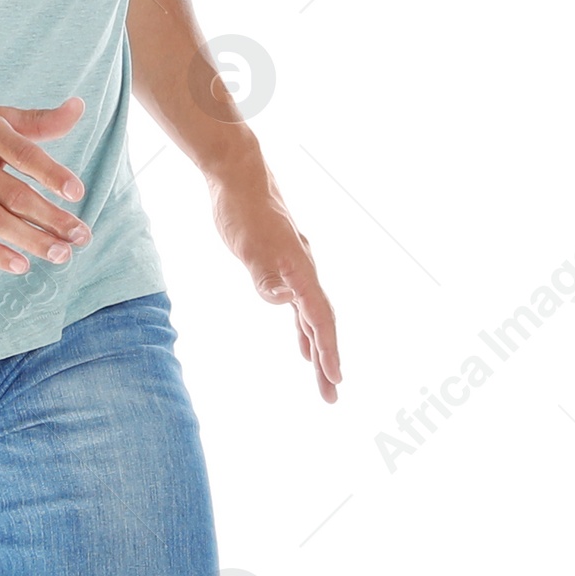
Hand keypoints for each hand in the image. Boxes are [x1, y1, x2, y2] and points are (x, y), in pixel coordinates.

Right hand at [0, 97, 89, 271]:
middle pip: (15, 194)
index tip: (77, 194)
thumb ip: (37, 122)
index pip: (24, 154)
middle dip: (51, 218)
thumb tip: (79, 108)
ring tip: (61, 254)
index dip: (52, 174)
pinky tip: (21, 264)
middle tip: (81, 235)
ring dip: (31, 240)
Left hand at [211, 174, 340, 402]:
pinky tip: (303, 346)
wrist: (239, 178)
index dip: (328, 349)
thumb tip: (283, 300)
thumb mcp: (247, 245)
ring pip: (312, 317)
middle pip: (322, 323)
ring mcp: (296, 270)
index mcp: (300, 269)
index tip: (334, 378)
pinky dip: (303, 329)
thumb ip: (264, 275)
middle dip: (328, 361)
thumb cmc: (243, 211)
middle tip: (331, 397)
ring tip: (323, 380)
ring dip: (318, 349)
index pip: (319, 317)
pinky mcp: (283, 267)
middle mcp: (304, 271)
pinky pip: (300, 307)